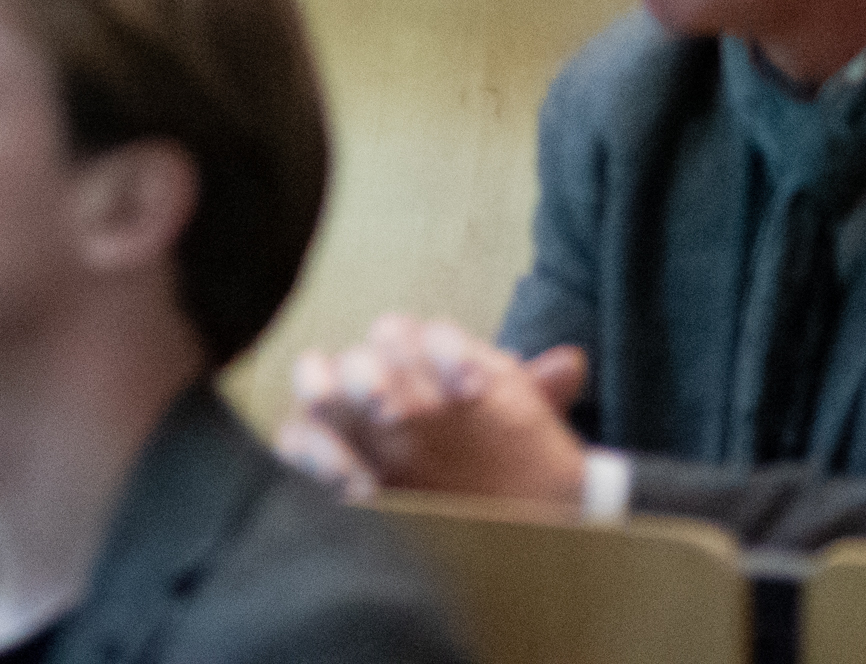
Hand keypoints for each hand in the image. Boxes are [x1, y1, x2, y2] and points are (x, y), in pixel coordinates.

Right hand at [280, 316, 590, 506]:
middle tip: (393, 411)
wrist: (475, 532)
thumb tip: (571, 361)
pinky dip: (312, 454)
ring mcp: (342, 418)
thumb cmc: (493, 473)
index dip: (446, 353)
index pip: (422, 335)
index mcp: (422, 364)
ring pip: (317, 380)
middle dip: (375, 373)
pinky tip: (348, 485)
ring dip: (327, 396)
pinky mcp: (312, 458)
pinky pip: (294, 439)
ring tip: (353, 437)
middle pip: (362, 354)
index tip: (472, 390)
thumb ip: (533, 395)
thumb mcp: (518, 433)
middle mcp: (379, 381)